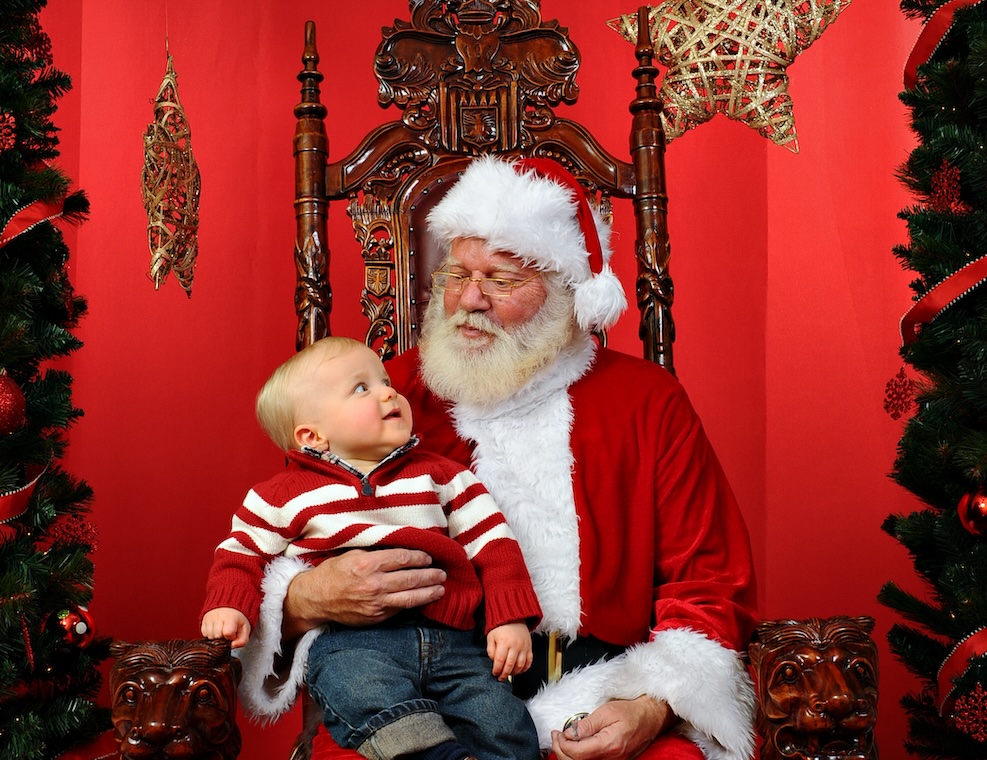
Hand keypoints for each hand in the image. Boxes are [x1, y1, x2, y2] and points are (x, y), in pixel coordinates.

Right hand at [201, 607, 250, 648]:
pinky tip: (215, 630)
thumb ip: (242, 641)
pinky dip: (210, 635)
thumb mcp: (245, 630)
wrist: (229, 609)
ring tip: (221, 631)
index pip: (227, 633)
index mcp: (231, 617)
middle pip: (217, 635)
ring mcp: (210, 617)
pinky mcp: (204, 620)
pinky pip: (204, 634)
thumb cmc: (237, 620)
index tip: (233, 634)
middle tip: (227, 633)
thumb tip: (232, 646)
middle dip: (223, 638)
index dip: (230, 637)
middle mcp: (219, 616)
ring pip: (210, 636)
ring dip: (216, 637)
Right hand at [283, 548, 446, 638]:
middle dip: (430, 576)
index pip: (402, 558)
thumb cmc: (333, 573)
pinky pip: (399, 609)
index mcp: (368, 564)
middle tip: (442, 574)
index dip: (419, 557)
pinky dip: (412, 604)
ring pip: (410, 598)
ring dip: (429, 593)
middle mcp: (374, 584)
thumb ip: (376, 553)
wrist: (315, 599)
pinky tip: (421, 599)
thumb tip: (401, 550)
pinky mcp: (375, 617)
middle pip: (411, 578)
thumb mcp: (352, 554)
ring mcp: (376, 603)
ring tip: (440, 589)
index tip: (428, 557)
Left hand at [486, 622, 531, 679]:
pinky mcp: (529, 648)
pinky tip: (519, 670)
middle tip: (501, 678)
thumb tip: (494, 661)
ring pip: (520, 665)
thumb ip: (490, 650)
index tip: (494, 673)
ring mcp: (524, 647)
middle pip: (510, 665)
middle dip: (504, 674)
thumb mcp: (491, 636)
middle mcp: (515, 645)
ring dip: (514, 673)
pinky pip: (529, 662)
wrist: (514, 619)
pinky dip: (524, 669)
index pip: (500, 660)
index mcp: (504, 642)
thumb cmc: (501, 628)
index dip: (497, 669)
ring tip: (509, 674)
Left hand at [550, 696, 675, 759]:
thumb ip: (587, 724)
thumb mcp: (607, 711)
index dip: (563, 744)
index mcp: (609, 745)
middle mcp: (611, 759)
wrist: (650, 717)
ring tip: (563, 740)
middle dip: (562, 750)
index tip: (557, 733)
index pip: (577, 753)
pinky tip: (575, 745)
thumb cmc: (632, 712)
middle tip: (556, 736)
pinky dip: (579, 756)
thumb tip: (570, 733)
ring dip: (569, 754)